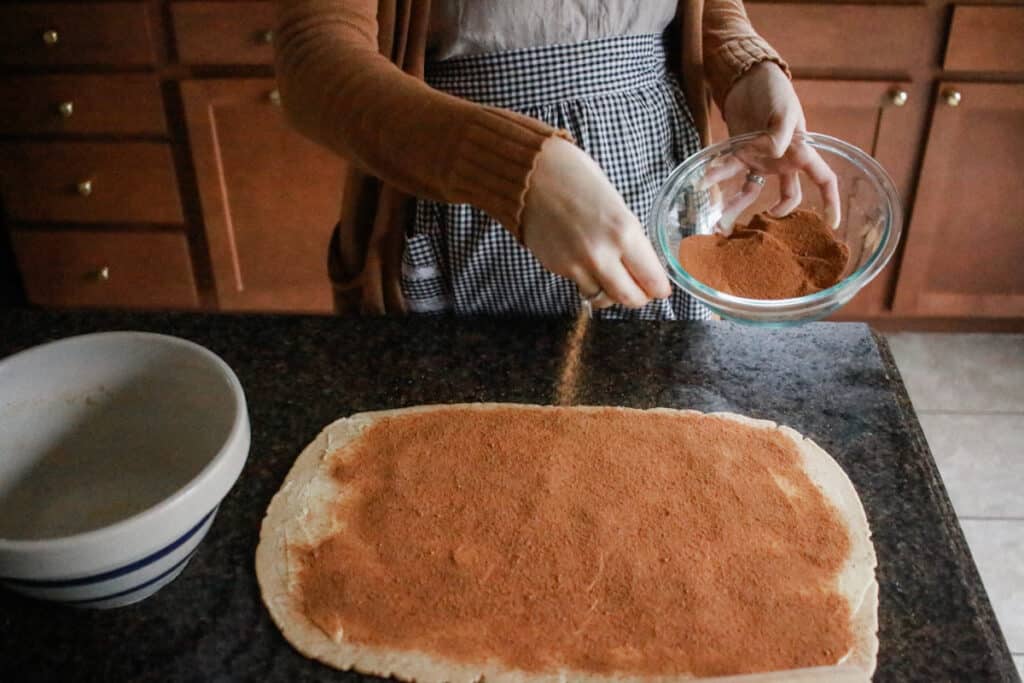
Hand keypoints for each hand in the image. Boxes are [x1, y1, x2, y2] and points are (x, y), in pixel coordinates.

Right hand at [521, 137, 670, 308]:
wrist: (531, 174)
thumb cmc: (576, 177)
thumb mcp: (617, 203)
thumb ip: (629, 236)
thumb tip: (641, 262)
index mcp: (624, 232)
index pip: (653, 280)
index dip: (660, 288)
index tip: (661, 287)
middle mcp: (602, 255)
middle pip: (631, 299)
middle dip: (640, 297)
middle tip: (642, 289)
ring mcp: (578, 266)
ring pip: (605, 299)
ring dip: (613, 293)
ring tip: (614, 279)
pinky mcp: (558, 269)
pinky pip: (583, 287)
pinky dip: (591, 284)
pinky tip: (591, 267)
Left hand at [720, 62, 840, 227]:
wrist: (749, 79)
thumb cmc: (774, 91)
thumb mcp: (783, 110)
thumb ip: (781, 132)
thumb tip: (775, 152)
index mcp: (802, 151)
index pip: (824, 179)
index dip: (831, 201)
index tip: (831, 224)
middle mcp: (784, 161)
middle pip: (788, 196)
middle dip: (778, 214)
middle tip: (763, 227)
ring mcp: (761, 161)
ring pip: (753, 192)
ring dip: (738, 207)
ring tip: (722, 224)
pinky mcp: (740, 155)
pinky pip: (729, 173)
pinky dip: (717, 178)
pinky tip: (704, 183)